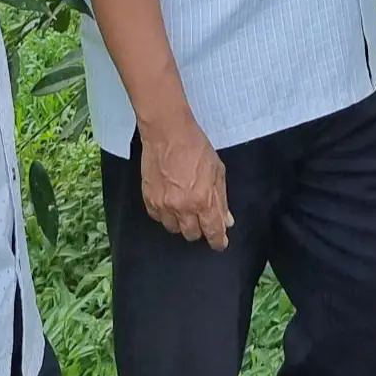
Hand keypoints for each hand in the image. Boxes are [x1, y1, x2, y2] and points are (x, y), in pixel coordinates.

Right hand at [140, 116, 231, 249]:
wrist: (168, 133)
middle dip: (199, 229)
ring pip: (174, 229)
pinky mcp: (149, 199)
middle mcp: (183, 207)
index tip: (220, 243)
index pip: (212, 231)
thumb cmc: (195, 147)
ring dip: (181, 222)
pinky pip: (158, 218)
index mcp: (203, 199)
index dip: (218, 241)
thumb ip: (221, 199)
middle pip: (192, 234)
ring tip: (184, 207)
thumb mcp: (217, 170)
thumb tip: (227, 220)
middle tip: (201, 218)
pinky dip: (165, 214)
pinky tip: (170, 203)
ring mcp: (164, 204)